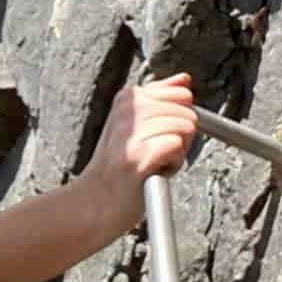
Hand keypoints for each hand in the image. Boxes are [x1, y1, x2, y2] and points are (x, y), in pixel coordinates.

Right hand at [77, 76, 196, 248]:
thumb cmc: (117, 168)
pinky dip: (173, 165)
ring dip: (176, 153)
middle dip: (180, 137)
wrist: (93, 203)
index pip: (181, 93)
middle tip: (152, 152)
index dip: (177, 120)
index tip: (155, 136)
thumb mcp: (135, 124)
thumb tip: (185, 79)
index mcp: (128, 98)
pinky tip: (153, 171)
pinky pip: (178, 148)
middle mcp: (128, 109)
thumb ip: (162, 98)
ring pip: (185, 129)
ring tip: (151, 162)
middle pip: (188, 112)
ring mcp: (132, 131)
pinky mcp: (138, 154)